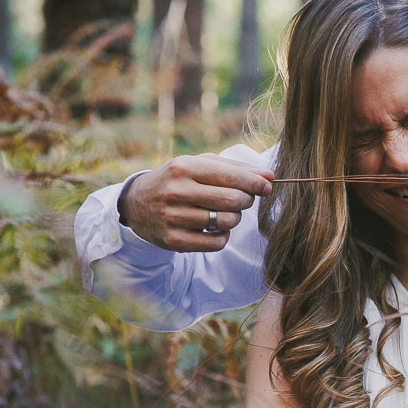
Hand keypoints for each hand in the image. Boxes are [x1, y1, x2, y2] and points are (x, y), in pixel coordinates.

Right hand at [119, 154, 273, 251]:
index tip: (267, 187)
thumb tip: (269, 177)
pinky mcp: (174, 240)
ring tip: (224, 212)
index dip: (255, 183)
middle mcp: (177, 191)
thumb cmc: (178, 180)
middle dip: (246, 200)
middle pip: (233, 200)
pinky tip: (213, 228)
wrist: (137, 204)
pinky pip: (217, 243)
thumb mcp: (199, 165)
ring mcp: (173, 217)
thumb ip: (235, 168)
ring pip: (227, 222)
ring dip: (234, 218)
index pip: (231, 177)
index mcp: (184, 167)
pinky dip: (222, 236)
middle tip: (242, 199)